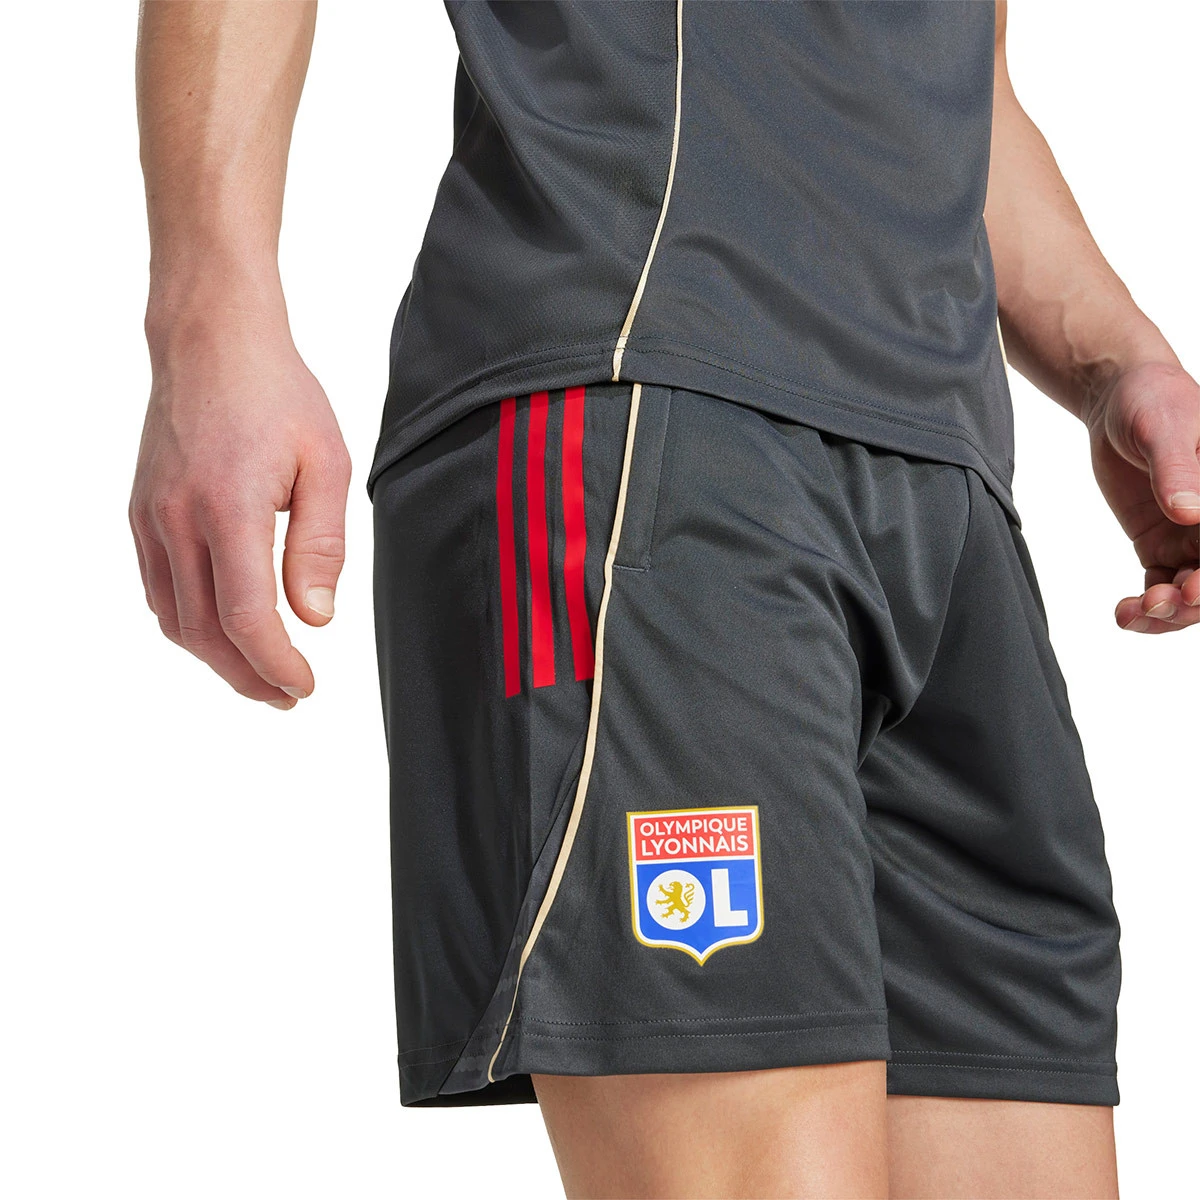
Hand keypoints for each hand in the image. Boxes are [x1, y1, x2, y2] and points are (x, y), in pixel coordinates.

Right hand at [129, 311, 351, 706]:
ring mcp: (151, 517)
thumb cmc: (278, 394)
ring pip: (174, 618)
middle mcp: (178, 518)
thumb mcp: (326, 463)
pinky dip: (189, 624)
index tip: (305, 685)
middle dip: (248, 676)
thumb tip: (315, 619)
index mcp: (229, 507)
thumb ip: (321, 545)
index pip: (247, 616)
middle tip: (288, 695)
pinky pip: (158, 588)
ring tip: (260, 674)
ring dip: (217, 658)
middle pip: (205, 631)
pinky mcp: (141, 512)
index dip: (276, 664)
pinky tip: (223, 630)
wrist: (211, 341)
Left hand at [1084, 361, 1199, 632]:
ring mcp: (1195, 539)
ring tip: (1139, 611)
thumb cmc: (1154, 400)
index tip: (1198, 583)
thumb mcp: (1165, 428)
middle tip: (1169, 599)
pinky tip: (1125, 613)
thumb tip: (1188, 511)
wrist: (1117, 400)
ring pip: (1194, 594)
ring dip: (1172, 613)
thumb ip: (1176, 469)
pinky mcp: (1161, 547)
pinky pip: (1161, 588)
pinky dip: (1147, 608)